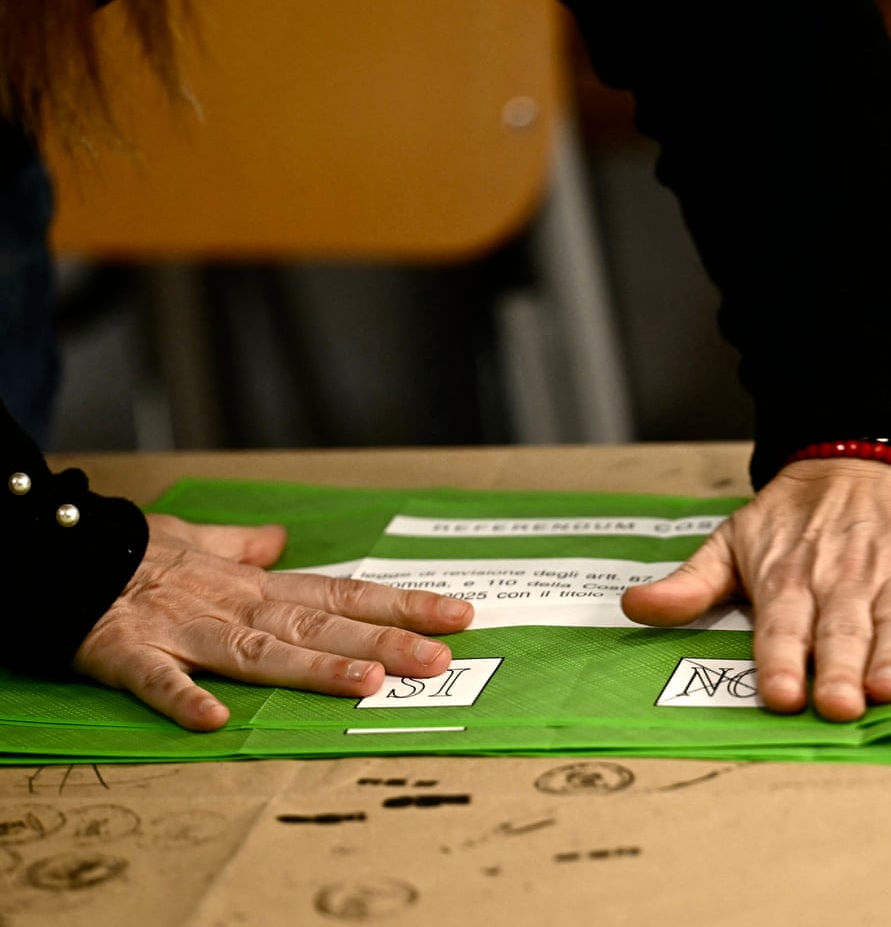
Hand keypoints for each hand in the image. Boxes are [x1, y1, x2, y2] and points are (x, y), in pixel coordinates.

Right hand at [73, 513, 472, 731]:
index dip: (400, 606)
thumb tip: (281, 542)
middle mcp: (234, 605)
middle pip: (318, 626)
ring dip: (312, 669)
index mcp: (255, 586)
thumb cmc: (137, 553)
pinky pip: (159, 678)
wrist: (60, 551)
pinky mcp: (130, 651)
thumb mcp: (198, 542)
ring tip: (367, 686)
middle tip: (438, 658)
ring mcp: (185, 628)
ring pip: (258, 649)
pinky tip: (215, 720)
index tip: (458, 616)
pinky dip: (185, 697)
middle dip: (380, 642)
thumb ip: (243, 546)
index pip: (342, 595)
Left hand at [622, 459, 890, 719]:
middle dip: (838, 670)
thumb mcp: (734, 540)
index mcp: (787, 577)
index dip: (779, 662)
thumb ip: (690, 583)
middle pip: (839, 631)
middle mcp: (842, 579)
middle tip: (838, 707)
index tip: (780, 695)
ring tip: (888, 689)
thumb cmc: (796, 515)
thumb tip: (634, 607)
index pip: (780, 627)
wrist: (869, 452)